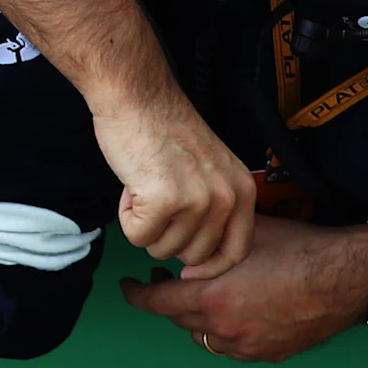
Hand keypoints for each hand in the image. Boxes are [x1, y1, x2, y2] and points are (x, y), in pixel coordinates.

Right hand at [94, 93, 256, 278]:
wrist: (136, 95)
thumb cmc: (163, 125)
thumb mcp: (209, 168)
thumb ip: (214, 204)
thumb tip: (198, 250)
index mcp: (242, 190)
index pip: (236, 251)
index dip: (209, 267)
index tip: (189, 272)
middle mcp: (226, 198)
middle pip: (192, 255)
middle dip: (165, 236)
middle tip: (153, 200)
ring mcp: (196, 200)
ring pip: (161, 248)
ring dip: (143, 224)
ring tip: (142, 185)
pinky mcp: (164, 200)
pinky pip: (137, 236)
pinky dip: (126, 216)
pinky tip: (130, 186)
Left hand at [122, 216, 367, 361]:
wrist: (349, 276)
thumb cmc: (298, 248)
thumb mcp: (243, 236)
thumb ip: (207, 247)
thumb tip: (183, 248)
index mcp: (214, 300)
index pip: (157, 303)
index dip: (136, 294)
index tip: (127, 285)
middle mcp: (228, 330)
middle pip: (179, 321)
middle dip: (167, 301)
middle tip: (163, 279)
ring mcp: (251, 347)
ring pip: (206, 338)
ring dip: (196, 318)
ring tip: (199, 296)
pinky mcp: (272, 354)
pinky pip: (235, 347)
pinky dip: (225, 331)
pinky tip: (232, 311)